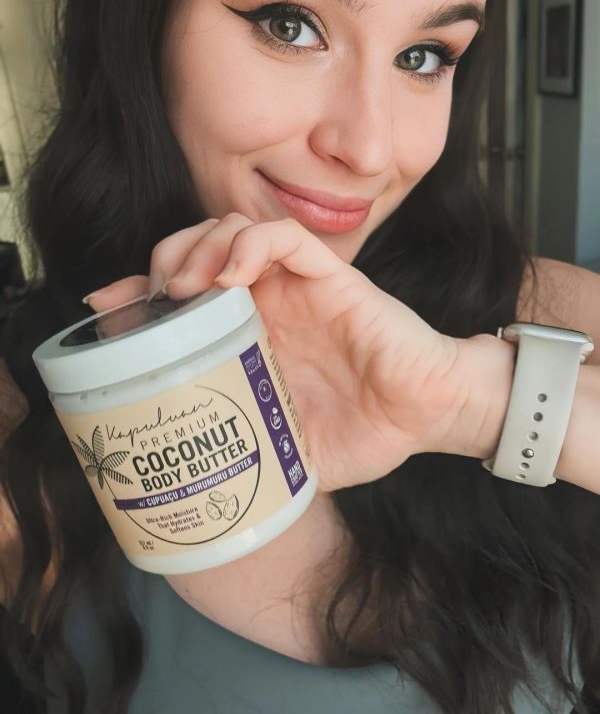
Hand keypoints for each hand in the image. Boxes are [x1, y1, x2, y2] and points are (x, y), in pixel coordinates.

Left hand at [87, 213, 472, 490]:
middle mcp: (269, 304)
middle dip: (163, 262)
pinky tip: (230, 275)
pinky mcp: (332, 276)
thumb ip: (248, 452)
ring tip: (183, 286)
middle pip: (198, 251)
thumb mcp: (287, 451)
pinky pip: (286, 239)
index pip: (186, 299)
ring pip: (233, 231)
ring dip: (197, 246)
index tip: (105, 307)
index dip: (140, 296)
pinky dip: (250, 245)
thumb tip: (196, 482)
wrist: (426, 416)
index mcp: (252, 339)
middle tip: (149, 299)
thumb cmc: (364, 433)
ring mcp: (298, 286)